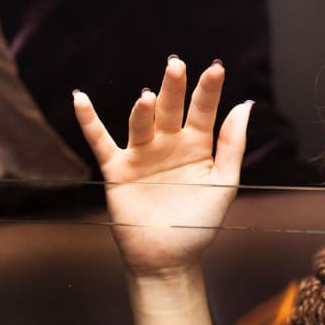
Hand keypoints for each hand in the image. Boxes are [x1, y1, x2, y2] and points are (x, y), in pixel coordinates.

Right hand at [72, 57, 251, 276]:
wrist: (168, 258)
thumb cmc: (200, 223)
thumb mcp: (224, 185)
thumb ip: (233, 145)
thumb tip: (245, 104)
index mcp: (198, 145)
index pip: (204, 111)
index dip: (209, 90)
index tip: (216, 68)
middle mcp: (169, 144)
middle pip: (171, 109)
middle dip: (174, 89)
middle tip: (176, 66)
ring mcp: (142, 154)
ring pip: (141, 124)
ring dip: (142, 110)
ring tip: (147, 98)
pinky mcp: (118, 169)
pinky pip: (101, 142)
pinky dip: (89, 122)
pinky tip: (80, 99)